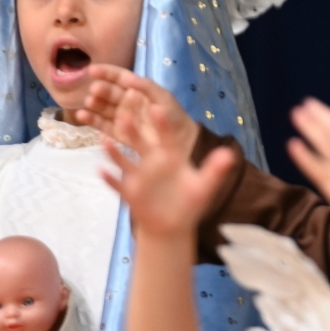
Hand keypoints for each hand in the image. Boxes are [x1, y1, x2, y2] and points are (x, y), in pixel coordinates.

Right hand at [74, 64, 203, 155]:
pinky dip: (91, 120)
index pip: (119, 78)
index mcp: (137, 90)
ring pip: (103, 108)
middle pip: (109, 92)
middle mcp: (125, 101)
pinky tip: (82, 116)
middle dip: (101, 89)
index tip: (92, 69)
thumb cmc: (172, 115)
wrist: (178, 140)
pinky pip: (102, 125)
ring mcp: (120, 116)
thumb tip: (126, 77)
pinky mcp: (116, 132)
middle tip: (95, 89)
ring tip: (90, 101)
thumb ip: (145, 86)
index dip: (106, 73)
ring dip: (95, 104)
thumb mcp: (162, 97)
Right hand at [101, 91, 235, 237]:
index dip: (162, 123)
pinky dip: (109, 178)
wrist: (173, 224)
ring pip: (125, 160)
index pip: (167, 137)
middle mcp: (153, 162)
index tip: (157, 107)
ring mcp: (139, 176)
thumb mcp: (205, 186)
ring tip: (104, 138)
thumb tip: (230, 155)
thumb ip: (215, 170)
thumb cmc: (190, 201)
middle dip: (133, 130)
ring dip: (115, 150)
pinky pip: (117, 184)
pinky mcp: (130, 192)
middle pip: (141, 143)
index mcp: (172, 156)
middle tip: (123, 112)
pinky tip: (99, 170)